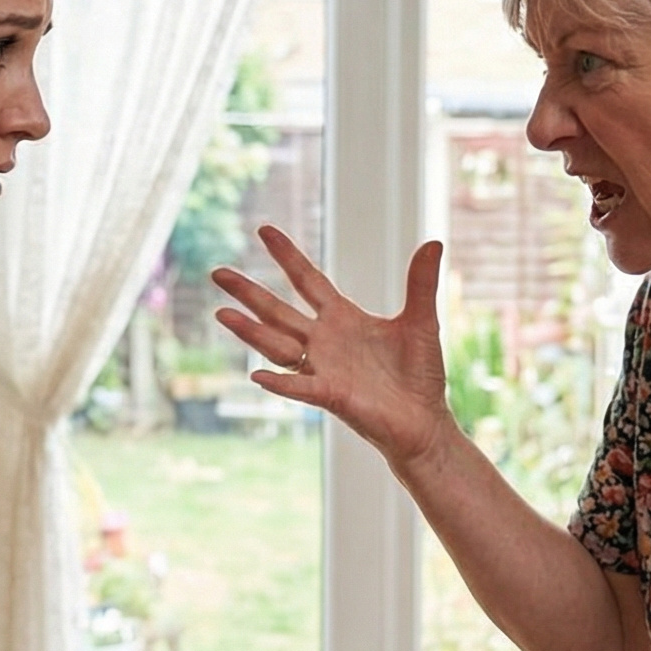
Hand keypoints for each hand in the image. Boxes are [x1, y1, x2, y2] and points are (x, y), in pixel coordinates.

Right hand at [212, 228, 455, 470]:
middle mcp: (325, 341)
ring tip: (222, 314)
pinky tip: (257, 377)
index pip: (307, 281)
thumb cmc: (419, 376)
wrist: (424, 421)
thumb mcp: (421, 322)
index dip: (287, 256)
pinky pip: (300, 388)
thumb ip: (421, 284)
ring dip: (251, 332)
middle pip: (277, 311)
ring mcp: (324, 368)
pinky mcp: (332, 396)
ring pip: (278, 346)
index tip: (265, 230)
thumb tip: (433, 243)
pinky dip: (281, 383)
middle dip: (248, 292)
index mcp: (342, 319)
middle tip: (217, 272)